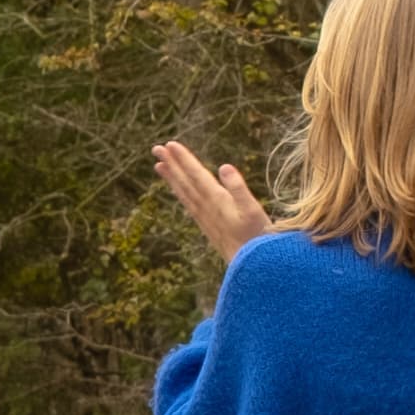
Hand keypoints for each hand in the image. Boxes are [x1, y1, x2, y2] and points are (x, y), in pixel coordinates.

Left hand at [153, 141, 273, 264]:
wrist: (254, 269)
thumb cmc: (258, 239)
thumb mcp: (253, 211)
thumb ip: (238, 189)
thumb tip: (224, 166)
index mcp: (216, 201)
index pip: (196, 175)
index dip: (183, 159)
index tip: (169, 145)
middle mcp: (207, 209)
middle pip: (185, 183)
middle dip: (172, 165)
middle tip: (156, 149)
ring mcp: (206, 219)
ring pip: (184, 194)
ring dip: (172, 179)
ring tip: (159, 166)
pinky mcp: (209, 228)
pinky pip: (190, 206)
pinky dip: (181, 194)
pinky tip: (179, 191)